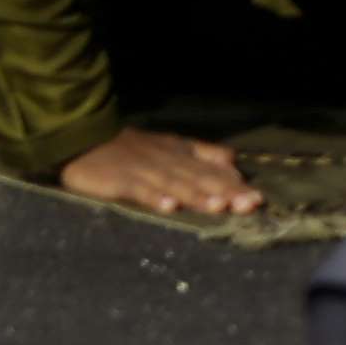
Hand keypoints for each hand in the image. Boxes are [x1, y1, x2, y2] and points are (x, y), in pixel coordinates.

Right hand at [57, 127, 266, 218]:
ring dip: (198, 195)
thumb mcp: (171, 147)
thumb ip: (202, 154)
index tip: (258, 198)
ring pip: (176, 184)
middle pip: (201, 178)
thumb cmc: (132, 147)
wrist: (86, 137)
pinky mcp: (121, 180)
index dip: (235, 184)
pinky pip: (140, 190)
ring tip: (219, 206)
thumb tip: (235, 162)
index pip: (213, 170)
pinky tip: (169, 207)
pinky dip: (155, 197)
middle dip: (227, 191)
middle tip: (251, 204)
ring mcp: (145, 171)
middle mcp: (169, 161)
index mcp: (181, 154)